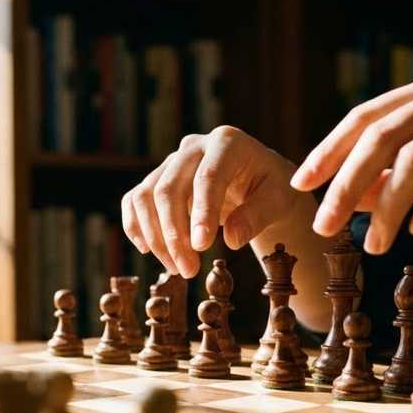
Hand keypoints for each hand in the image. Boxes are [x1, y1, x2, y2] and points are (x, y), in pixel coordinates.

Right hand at [122, 126, 306, 277]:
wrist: (259, 183)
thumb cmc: (272, 189)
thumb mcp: (278, 201)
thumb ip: (257, 216)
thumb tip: (230, 239)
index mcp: (227, 142)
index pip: (207, 178)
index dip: (201, 214)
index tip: (201, 248)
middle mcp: (194, 146)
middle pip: (168, 188)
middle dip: (174, 234)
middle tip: (188, 270)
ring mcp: (172, 161)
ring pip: (146, 196)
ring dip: (155, 237)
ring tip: (177, 269)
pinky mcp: (158, 178)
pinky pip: (135, 200)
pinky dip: (136, 227)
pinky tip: (149, 251)